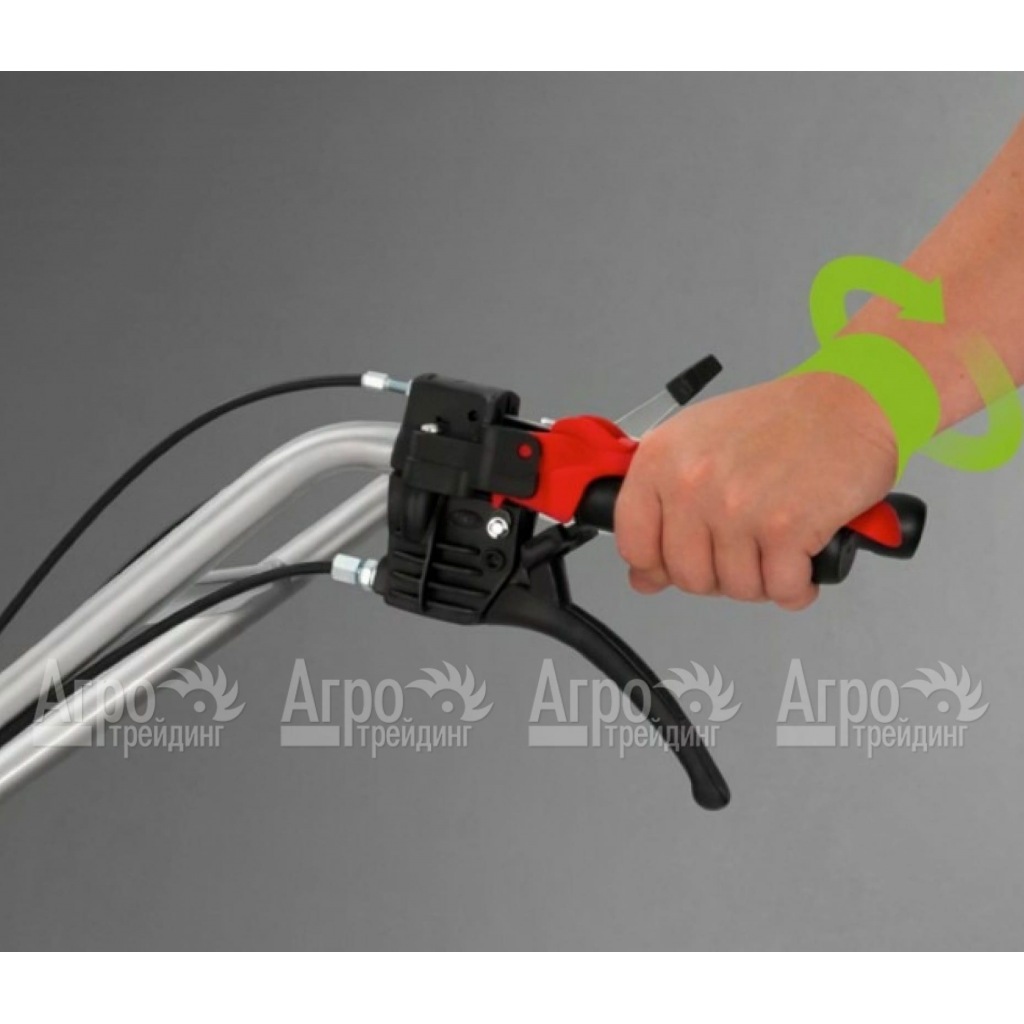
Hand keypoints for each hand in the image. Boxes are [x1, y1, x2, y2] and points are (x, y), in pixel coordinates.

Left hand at [614, 373, 898, 609]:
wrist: (850, 400)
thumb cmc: (779, 420)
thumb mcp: (699, 445)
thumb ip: (664, 507)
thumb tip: (644, 575)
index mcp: (660, 459)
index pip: (633, 544)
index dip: (657, 564)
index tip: (677, 562)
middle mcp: (692, 483)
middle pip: (686, 575)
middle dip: (718, 575)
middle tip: (743, 549)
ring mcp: (738, 507)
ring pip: (736, 588)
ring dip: (762, 580)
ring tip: (775, 545)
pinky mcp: (786, 528)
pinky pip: (783, 590)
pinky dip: (797, 586)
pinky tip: (802, 560)